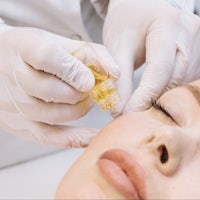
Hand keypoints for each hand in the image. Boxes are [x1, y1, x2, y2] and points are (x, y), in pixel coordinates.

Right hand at [0, 26, 118, 146]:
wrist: (0, 64)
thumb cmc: (34, 52)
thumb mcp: (58, 41)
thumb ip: (89, 53)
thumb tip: (115, 73)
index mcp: (22, 48)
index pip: (47, 57)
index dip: (74, 70)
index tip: (90, 79)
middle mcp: (14, 78)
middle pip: (54, 91)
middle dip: (81, 92)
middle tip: (88, 87)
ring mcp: (15, 106)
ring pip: (57, 114)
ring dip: (80, 108)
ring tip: (83, 99)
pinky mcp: (20, 126)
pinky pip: (51, 137)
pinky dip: (76, 138)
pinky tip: (93, 136)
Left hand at [103, 0, 199, 114]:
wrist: (137, 9)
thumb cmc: (126, 25)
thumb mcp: (118, 49)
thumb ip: (121, 81)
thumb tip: (119, 111)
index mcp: (168, 24)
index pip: (160, 69)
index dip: (144, 96)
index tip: (129, 113)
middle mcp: (189, 31)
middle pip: (175, 77)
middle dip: (153, 100)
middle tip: (133, 115)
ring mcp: (197, 42)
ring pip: (182, 82)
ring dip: (161, 98)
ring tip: (141, 107)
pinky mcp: (196, 52)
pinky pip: (185, 79)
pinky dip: (168, 91)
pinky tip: (154, 97)